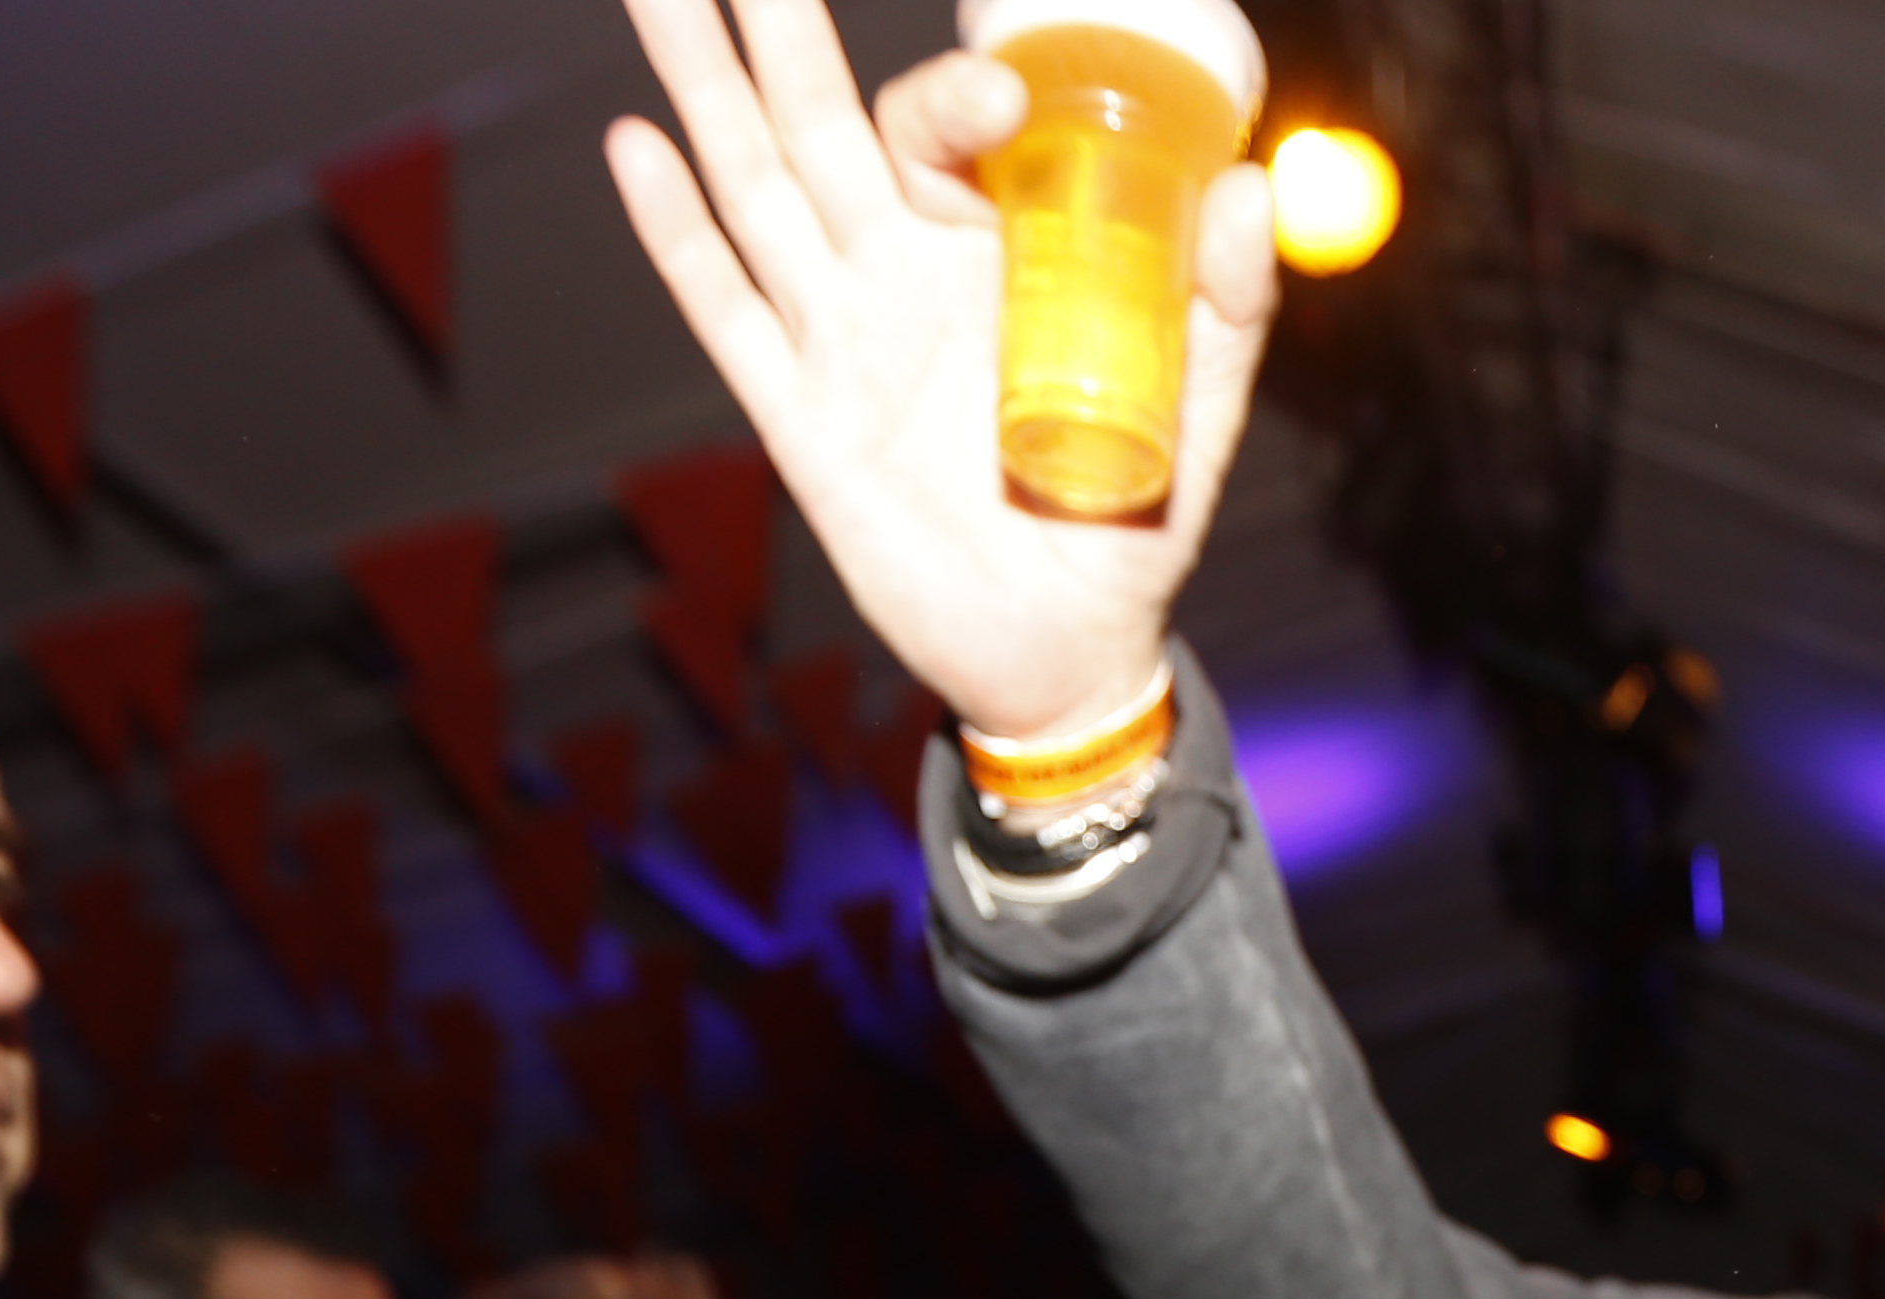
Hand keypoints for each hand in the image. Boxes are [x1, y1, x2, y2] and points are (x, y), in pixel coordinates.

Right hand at [604, 0, 1280, 744]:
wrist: (1067, 650)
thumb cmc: (1130, 520)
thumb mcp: (1199, 399)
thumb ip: (1225, 299)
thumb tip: (1250, 187)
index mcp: (987, 248)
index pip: (943, 131)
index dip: (954, 93)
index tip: (1004, 91)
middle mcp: (897, 271)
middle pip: (817, 120)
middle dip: (773, 24)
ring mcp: (838, 337)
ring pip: (755, 186)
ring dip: (702, 86)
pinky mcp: (800, 418)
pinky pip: (726, 311)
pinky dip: (678, 231)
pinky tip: (634, 148)